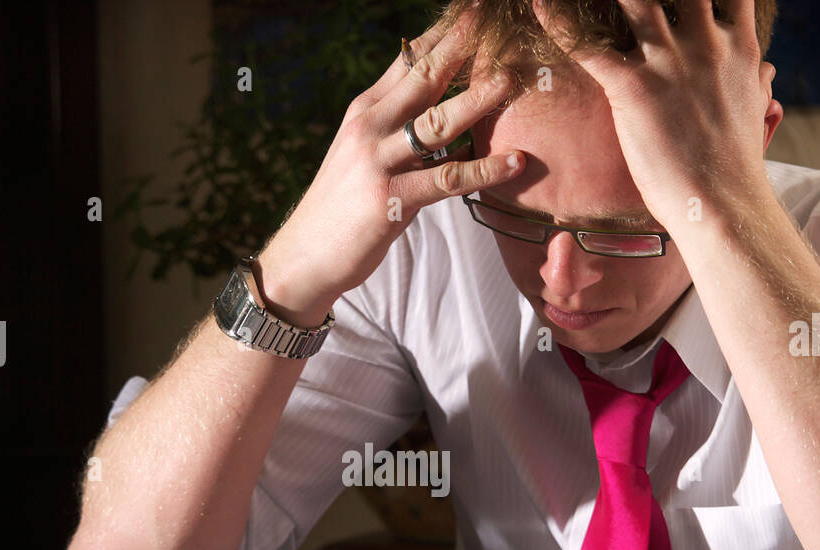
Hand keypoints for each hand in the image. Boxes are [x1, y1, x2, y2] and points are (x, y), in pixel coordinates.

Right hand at [258, 9, 525, 325]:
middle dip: (461, 46)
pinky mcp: (391, 200)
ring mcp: (378, 162)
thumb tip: (442, 104)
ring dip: (478, 100)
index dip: (444, 34)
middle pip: (423, 77)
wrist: (306, 255)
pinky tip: (514, 162)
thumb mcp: (363, 153)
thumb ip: (397, 126)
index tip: (473, 11)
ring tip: (512, 80)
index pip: (408, 61)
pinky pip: (447, 179)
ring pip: (438, 123)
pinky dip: (484, 170)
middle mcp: (370, 127)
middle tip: (494, 21)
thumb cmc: (343, 206)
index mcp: (365, 111)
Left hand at [533, 0, 779, 236]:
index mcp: (737, 46)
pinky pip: (589, 47)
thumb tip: (762, 69)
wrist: (723, 204)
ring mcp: (670, 63)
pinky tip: (539, 6)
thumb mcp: (756, 110)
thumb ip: (753, 80)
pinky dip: (560, 23)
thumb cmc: (735, 166)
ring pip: (636, 0)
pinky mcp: (634, 89)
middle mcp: (706, 43)